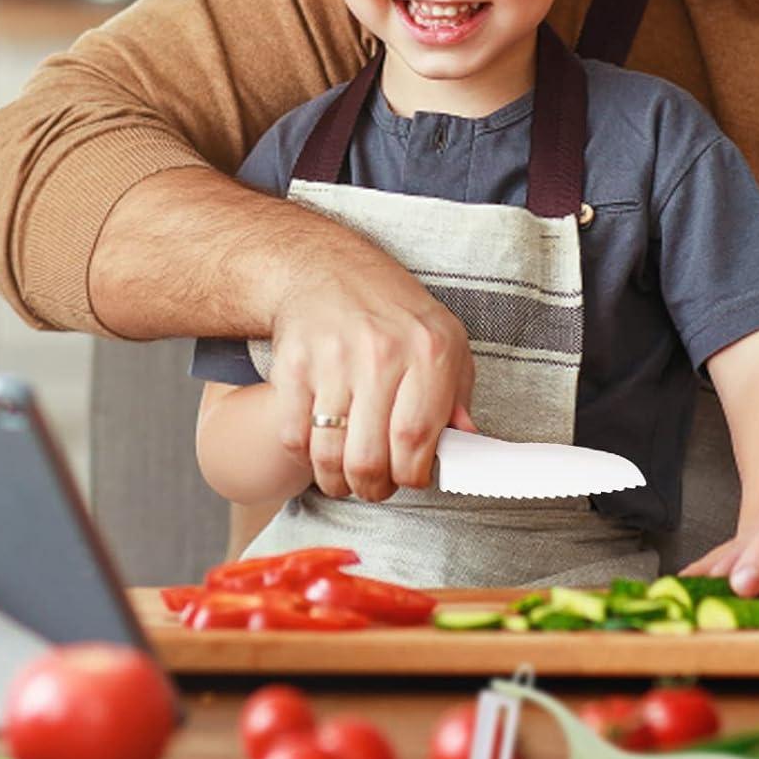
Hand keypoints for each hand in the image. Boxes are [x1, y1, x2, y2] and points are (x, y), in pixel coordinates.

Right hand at [267, 248, 475, 501]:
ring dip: (338, 481)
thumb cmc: (396, 313)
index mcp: (428, 350)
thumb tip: (465, 445)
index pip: (416, 439)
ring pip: (328, 456)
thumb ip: (458, 396)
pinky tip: (322, 448)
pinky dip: (306, 457)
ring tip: (348, 476)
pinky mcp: (293, 367)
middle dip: (373, 488)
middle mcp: (380, 354)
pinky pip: (295, 437)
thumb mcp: (446, 340)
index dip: (411, 475)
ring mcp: (332, 360)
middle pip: (370, 457)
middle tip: (376, 485)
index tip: (409, 477)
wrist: (330, 270)